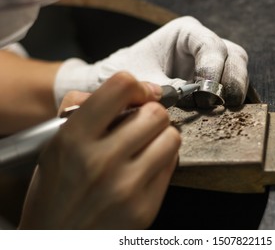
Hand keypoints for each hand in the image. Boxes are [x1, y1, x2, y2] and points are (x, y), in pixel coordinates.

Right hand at [19, 72, 180, 228]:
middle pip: (155, 112)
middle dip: (151, 114)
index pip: (121, 86)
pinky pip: (172, 166)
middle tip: (142, 123)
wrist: (56, 241)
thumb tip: (134, 88)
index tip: (138, 95)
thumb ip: (85, 106)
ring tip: (148, 145)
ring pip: (171, 136)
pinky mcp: (145, 207)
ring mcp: (126, 186)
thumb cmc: (56, 191)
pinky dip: (164, 161)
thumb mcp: (56, 144)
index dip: (136, 86)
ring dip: (163, 136)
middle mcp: (101, 161)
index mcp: (74, 138)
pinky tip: (147, 167)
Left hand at [54, 16, 248, 106]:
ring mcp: (210, 64)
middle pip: (233, 56)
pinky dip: (230, 100)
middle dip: (231, 79)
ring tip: (220, 109)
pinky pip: (231, 87)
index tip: (205, 91)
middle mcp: (201, 45)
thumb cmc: (126, 75)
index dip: (213, 67)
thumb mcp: (143, 80)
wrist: (120, 87)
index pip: (210, 45)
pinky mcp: (212, 83)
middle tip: (222, 102)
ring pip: (237, 71)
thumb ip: (168, 88)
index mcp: (185, 33)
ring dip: (232, 91)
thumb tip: (194, 98)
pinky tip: (225, 112)